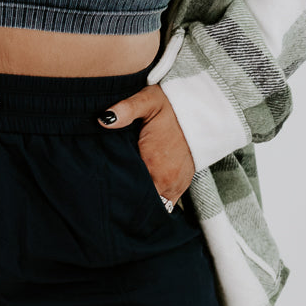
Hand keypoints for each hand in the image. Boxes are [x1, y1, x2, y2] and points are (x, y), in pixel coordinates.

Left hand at [97, 85, 195, 207]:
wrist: (201, 110)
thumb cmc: (170, 105)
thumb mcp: (147, 101)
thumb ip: (126, 110)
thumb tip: (104, 119)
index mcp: (153, 163)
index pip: (128, 189)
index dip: (115, 189)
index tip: (103, 185)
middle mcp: (166, 179)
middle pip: (139, 200)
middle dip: (126, 197)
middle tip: (112, 190)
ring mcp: (176, 185)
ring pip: (154, 204)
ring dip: (142, 199)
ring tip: (127, 191)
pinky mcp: (183, 185)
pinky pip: (167, 203)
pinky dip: (156, 200)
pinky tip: (144, 190)